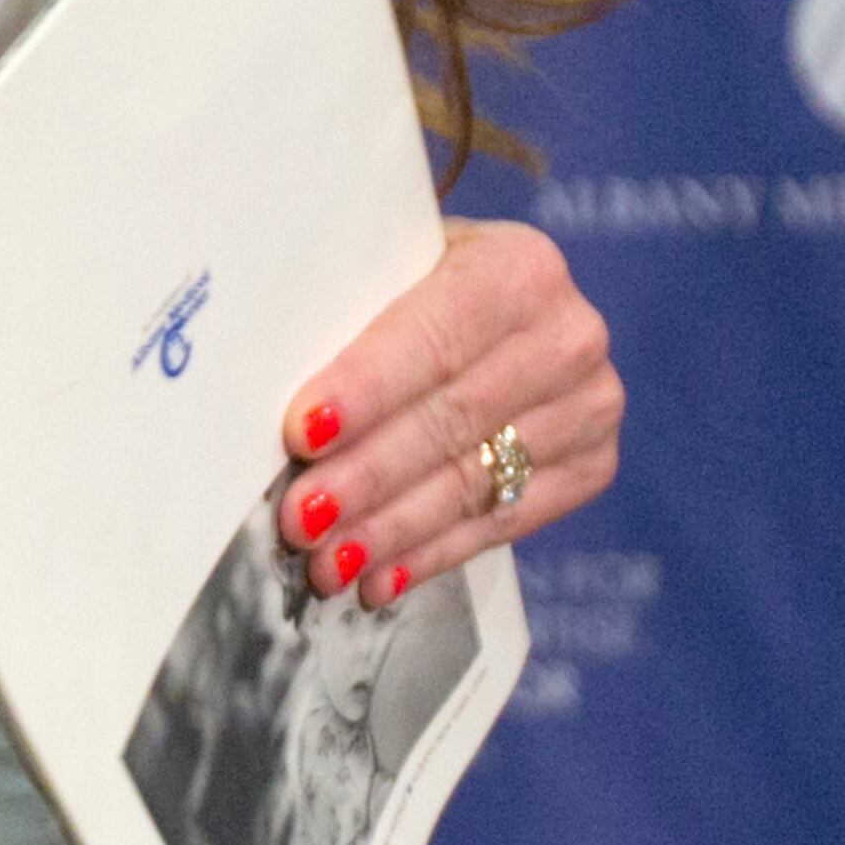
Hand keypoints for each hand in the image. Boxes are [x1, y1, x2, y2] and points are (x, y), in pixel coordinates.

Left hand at [277, 219, 620, 606]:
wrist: (490, 306)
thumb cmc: (406, 281)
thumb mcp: (380, 266)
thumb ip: (342, 302)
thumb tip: (254, 368)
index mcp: (517, 268)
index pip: (430, 340)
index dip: (364, 391)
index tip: (301, 433)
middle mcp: (569, 336)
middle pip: (450, 421)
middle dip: (365, 478)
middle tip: (299, 519)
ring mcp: (590, 406)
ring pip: (473, 481)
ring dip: (390, 530)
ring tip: (325, 563)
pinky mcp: (591, 466)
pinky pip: (502, 522)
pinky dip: (430, 554)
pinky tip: (378, 577)